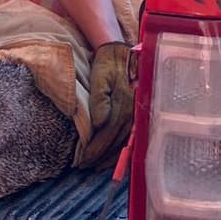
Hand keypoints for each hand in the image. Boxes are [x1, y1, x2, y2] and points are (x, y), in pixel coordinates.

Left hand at [87, 40, 133, 158]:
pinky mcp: (139, 113)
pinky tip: (116, 157)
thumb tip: (99, 123)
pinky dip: (123, 149)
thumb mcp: (100, 75)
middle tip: (85, 167)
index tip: (82, 160)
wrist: (124, 51)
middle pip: (116, 141)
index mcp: (123, 103)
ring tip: (97, 167)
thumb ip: (99, 99)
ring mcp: (138, 114)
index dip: (95, 149)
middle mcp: (133, 112)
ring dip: (111, 157)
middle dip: (100, 157)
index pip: (107, 134)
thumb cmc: (109, 63)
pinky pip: (131, 136)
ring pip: (125, 142)